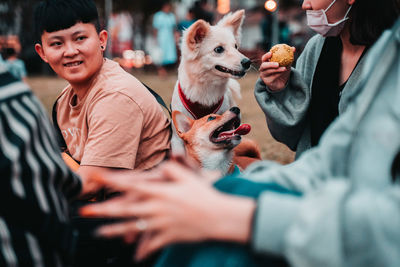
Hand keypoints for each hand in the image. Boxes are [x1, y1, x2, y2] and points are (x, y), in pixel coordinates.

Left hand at [80, 161, 255, 260]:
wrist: (219, 216)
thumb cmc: (204, 194)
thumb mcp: (189, 176)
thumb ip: (174, 168)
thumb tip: (167, 159)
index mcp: (159, 191)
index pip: (130, 184)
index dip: (112, 180)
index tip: (96, 177)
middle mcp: (156, 207)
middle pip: (125, 209)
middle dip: (103, 209)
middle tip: (85, 211)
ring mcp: (161, 223)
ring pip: (133, 227)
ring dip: (114, 230)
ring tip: (98, 233)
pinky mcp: (168, 236)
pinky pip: (151, 244)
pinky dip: (143, 249)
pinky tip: (135, 254)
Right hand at [259, 49, 293, 90]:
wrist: (282, 82)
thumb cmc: (282, 70)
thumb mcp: (286, 63)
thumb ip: (289, 55)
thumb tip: (293, 48)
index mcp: (266, 62)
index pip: (264, 58)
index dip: (266, 56)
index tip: (271, 53)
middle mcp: (263, 69)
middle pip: (264, 66)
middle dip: (270, 64)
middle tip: (277, 64)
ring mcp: (264, 75)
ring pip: (269, 72)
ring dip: (277, 70)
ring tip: (284, 68)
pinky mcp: (267, 82)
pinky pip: (273, 77)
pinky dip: (278, 75)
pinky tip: (283, 73)